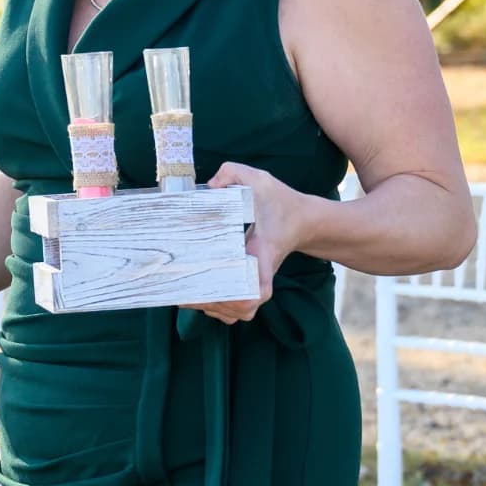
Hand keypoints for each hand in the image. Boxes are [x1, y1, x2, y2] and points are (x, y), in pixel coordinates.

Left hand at [179, 163, 306, 323]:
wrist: (301, 218)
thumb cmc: (278, 201)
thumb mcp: (258, 179)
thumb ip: (233, 173)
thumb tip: (211, 186)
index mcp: (263, 254)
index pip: (261, 288)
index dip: (245, 297)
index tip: (223, 291)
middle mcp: (261, 274)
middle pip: (240, 307)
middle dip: (212, 302)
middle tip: (184, 290)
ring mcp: (257, 282)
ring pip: (235, 313)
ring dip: (212, 307)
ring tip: (185, 294)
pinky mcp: (252, 284)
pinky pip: (235, 310)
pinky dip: (218, 310)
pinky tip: (198, 298)